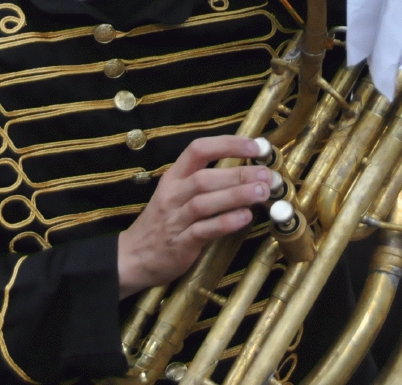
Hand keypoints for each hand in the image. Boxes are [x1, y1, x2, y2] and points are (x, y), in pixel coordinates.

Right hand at [116, 136, 272, 295]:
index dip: (227, 144)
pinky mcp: (181, 243)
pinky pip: (204, 230)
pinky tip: (245, 217)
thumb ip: (206, 182)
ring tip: (262, 192)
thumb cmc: (163, 222)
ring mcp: (175, 219)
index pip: (198, 150)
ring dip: (236, 195)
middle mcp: (173, 194)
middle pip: (204, 178)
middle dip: (238, 174)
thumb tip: (248, 171)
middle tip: (267, 174)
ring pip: (205, 202)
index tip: (254, 146)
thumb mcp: (176, 194)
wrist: (134, 257)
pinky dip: (226, 222)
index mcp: (174, 177)